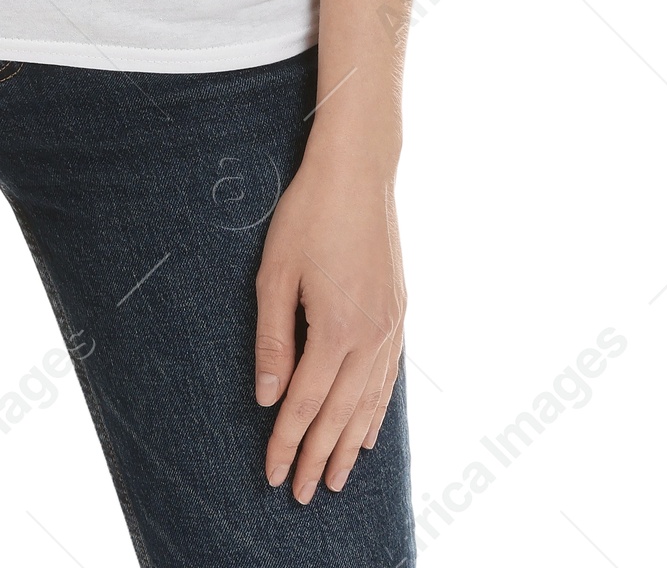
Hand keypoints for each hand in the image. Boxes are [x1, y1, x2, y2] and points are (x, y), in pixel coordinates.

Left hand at [254, 148, 405, 502]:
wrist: (358, 172)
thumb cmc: (308, 215)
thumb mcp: (275, 273)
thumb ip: (272, 338)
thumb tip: (267, 395)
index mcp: (336, 328)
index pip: (306, 403)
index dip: (286, 443)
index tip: (273, 475)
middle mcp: (370, 336)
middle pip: (340, 415)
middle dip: (318, 457)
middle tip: (303, 495)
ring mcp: (391, 327)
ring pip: (369, 403)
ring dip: (350, 445)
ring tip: (335, 477)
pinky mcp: (399, 314)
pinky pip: (389, 379)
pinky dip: (377, 412)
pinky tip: (369, 432)